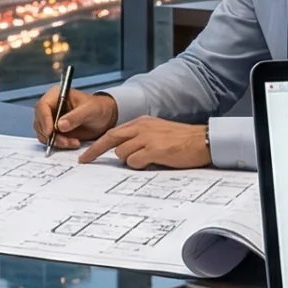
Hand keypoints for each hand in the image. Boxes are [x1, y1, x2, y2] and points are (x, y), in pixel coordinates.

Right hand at [35, 87, 116, 148]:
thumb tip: (59, 126)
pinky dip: (59, 144)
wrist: (104, 118)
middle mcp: (50, 107)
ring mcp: (51, 120)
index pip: (42, 106)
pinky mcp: (55, 131)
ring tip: (73, 143)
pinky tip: (73, 143)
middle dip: (50, 134)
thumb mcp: (89, 110)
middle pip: (39, 121)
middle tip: (65, 142)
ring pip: (43, 133)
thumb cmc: (98, 108)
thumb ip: (76, 116)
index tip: (50, 132)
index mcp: (56, 95)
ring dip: (55, 141)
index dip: (44, 119)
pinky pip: (50, 140)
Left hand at [78, 117, 211, 169]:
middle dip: (94, 151)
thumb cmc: (182, 140)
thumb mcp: (157, 132)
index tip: (85, 155)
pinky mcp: (154, 150)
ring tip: (148, 160)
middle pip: (110, 139)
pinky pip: (134, 162)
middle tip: (84, 161)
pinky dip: (140, 165)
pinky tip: (153, 162)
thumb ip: (139, 138)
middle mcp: (141, 127)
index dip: (97, 145)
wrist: (203, 140)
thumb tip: (122, 152)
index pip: (112, 132)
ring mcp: (147, 138)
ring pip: (122, 154)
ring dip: (129, 161)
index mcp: (141, 122)